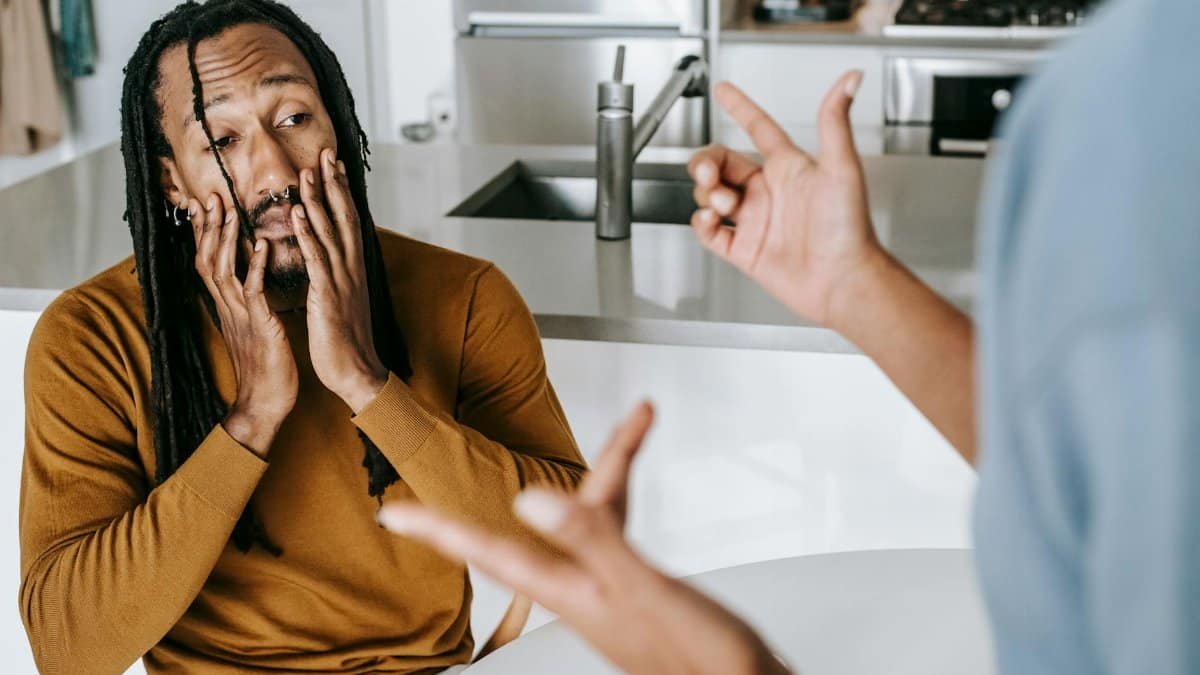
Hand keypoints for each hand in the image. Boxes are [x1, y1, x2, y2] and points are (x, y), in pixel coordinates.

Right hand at [190, 194, 297, 456]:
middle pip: (207, 259)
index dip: (204, 233)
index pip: (207, 261)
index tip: (203, 204)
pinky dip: (257, 266)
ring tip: (230, 210)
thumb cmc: (265, 366)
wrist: (266, 402)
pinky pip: (254, 291)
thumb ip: (246, 303)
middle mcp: (228, 307)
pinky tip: (263, 244)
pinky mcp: (260, 325)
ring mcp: (241, 315)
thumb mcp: (252, 327)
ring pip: (224, 269)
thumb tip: (246, 282)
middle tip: (208, 195)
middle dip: (207, 227)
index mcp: (227, 306)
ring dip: (226, 238)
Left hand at [292, 148, 387, 412]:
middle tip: (326, 153)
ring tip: (308, 171)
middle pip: (343, 217)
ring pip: (329, 230)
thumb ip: (336, 276)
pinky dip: (307, 231)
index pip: (348, 221)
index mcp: (353, 269)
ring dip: (319, 198)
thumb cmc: (346, 340)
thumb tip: (328, 259)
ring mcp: (340, 279)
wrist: (356, 371)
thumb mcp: (343, 300)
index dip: (342, 192)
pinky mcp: (327, 294)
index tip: (335, 165)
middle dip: (334, 184)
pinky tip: (298, 211)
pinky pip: (316, 256)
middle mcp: (350, 268)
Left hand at [379, 404, 790, 674]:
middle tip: (510, 439)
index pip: (489, 552)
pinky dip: (627, 495)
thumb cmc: (701, 656)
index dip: (438, 530)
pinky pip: (620, 526)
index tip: (394, 515)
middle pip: (546, 520)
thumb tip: (530, 502)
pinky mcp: (641, 589)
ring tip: (640, 425)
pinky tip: (633, 487)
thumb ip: (592, 542)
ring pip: (593, 515)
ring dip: (611, 468)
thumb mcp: (641, 590)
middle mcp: (584, 588)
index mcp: (573, 591)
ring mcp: (612, 588)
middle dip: (525, 476)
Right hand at [689, 73, 889, 330]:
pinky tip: (711, 218)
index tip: (724, 92)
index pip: (758, 129)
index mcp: (790, 169)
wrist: (842, 280)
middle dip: (706, 162)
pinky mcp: (745, 250)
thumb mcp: (842, 166)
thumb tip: (849, 79)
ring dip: (707, 192)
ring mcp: (756, 221)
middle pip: (723, 163)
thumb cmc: (849, 228)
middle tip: (707, 171)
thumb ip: (835, 121)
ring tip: (721, 201)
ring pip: (712, 195)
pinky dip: (703, 222)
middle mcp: (770, 192)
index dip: (740, 108)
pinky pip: (711, 232)